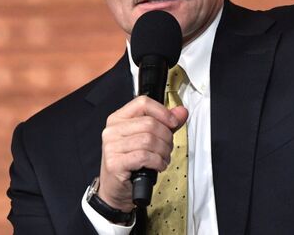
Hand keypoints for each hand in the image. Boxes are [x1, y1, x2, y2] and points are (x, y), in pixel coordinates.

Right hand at [98, 95, 187, 211]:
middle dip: (166, 137)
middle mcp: (112, 130)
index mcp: (118, 119)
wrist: (115, 190)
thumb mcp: (148, 140)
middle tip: (167, 148)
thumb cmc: (130, 164)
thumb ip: (165, 124)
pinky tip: (157, 165)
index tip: (173, 122)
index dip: (163, 112)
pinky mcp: (115, 162)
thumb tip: (181, 112)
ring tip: (163, 158)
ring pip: (149, 140)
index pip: (143, 103)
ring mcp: (111, 146)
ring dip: (163, 151)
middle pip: (149, 123)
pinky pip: (145, 156)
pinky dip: (157, 162)